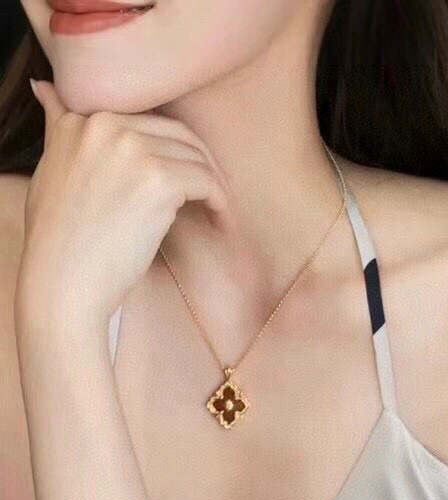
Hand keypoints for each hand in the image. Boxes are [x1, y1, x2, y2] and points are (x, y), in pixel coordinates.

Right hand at [16, 79, 227, 327]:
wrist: (63, 283)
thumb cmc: (60, 240)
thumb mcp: (50, 169)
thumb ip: (60, 130)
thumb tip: (45, 88)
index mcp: (82, 119)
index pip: (148, 121)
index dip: (173, 149)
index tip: (186, 172)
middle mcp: (106, 125)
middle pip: (178, 133)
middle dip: (201, 161)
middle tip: (214, 190)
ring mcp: (133, 150)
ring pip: (197, 156)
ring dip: (215, 183)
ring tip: (220, 208)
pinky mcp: (159, 180)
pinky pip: (208, 182)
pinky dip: (222, 202)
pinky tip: (221, 219)